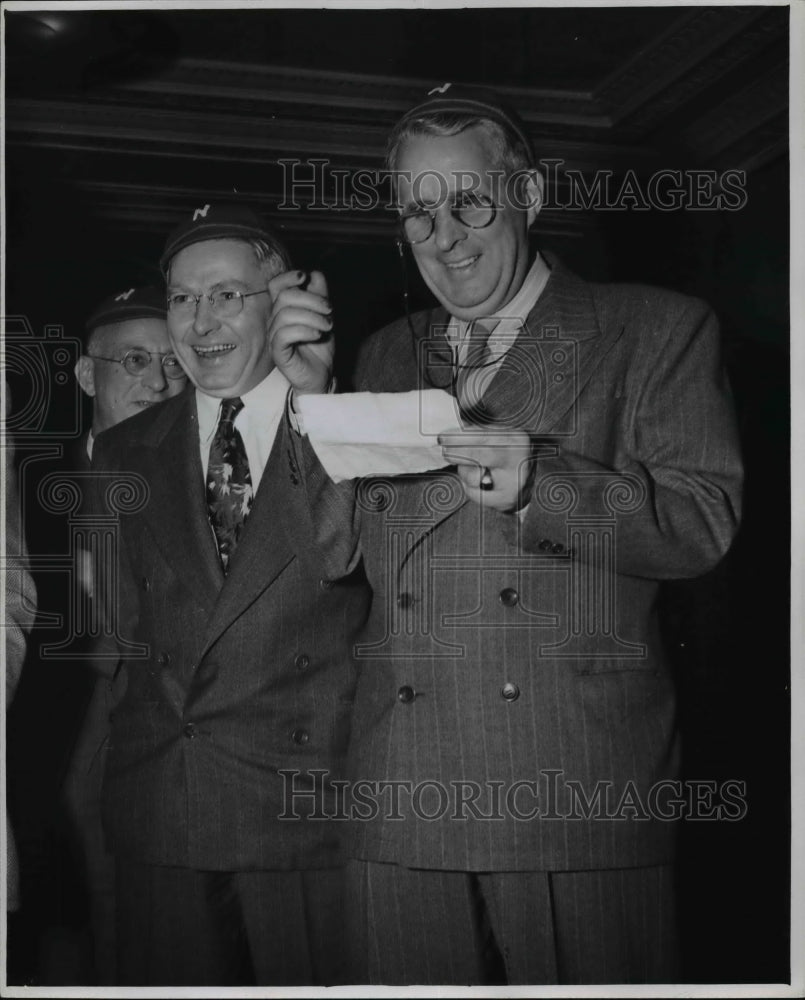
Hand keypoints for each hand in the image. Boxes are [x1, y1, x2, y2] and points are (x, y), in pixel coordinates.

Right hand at [268, 269, 333, 394]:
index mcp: (284, 309)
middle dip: (311, 299)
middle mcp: (275, 320)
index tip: (305, 277)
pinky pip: (284, 334)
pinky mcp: (277, 351)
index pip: (276, 286)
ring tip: (327, 326)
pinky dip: (304, 330)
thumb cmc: (319, 347)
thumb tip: (315, 274)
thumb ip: (320, 295)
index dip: (288, 277)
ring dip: (312, 317)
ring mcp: (274, 336)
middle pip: (285, 297)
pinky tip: (318, 334)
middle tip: (329, 310)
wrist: (322, 375)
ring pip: (286, 315)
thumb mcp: (324, 316)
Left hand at [438, 428, 533, 511]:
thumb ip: (477, 431)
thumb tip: (452, 427)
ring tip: (475, 468)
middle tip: (446, 451)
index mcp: (516, 439)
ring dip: (465, 472)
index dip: (458, 437)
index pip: (482, 436)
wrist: (531, 481)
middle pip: (477, 455)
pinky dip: (471, 489)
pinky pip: (475, 494)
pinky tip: (480, 483)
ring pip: (473, 477)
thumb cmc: (508, 453)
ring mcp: (514, 482)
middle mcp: (518, 460)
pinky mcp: (507, 500)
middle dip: (456, 453)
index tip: (442, 438)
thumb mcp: (499, 435)